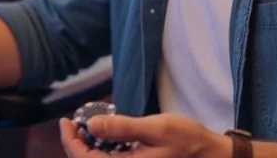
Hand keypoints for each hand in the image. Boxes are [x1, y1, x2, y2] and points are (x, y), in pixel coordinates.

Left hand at [59, 113, 232, 157]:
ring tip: (84, 127)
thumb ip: (123, 128)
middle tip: (72, 122)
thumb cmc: (186, 141)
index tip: (66, 121)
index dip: (70, 142)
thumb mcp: (155, 129)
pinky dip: (101, 150)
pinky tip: (103, 135)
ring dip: (87, 148)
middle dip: (75, 144)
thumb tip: (91, 124)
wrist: (210, 155)